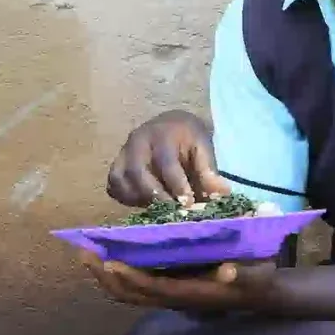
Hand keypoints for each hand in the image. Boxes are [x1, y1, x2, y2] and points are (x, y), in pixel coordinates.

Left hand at [79, 249, 278, 313]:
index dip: (130, 277)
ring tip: (87, 253)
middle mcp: (173, 297)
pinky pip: (134, 286)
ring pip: (127, 292)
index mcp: (189, 293)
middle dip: (105, 275)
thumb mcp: (256, 274)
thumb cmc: (256, 278)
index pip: (152, 287)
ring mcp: (167, 294)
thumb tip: (227, 271)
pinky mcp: (166, 288)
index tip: (110, 261)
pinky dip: (115, 274)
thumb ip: (243, 274)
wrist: (260, 292)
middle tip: (85, 251)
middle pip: (130, 293)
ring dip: (105, 275)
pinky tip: (105, 255)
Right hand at [107, 110, 230, 208]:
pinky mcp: (116, 165)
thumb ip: (209, 170)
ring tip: (158, 209)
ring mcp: (122, 153)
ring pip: (120, 179)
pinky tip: (144, 204)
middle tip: (171, 211)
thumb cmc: (189, 138)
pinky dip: (126, 197)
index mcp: (162, 134)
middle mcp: (137, 141)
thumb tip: (221, 194)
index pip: (166, 162)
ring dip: (138, 198)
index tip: (188, 204)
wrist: (170, 124)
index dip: (176, 185)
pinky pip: (113, 185)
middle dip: (154, 195)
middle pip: (137, 172)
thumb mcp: (203, 147)